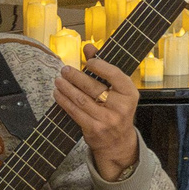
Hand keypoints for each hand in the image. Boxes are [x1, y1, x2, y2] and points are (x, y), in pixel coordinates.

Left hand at [54, 56, 141, 182]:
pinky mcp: (94, 129)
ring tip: (58, 80)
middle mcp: (121, 107)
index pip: (114, 74)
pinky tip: (58, 94)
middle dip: (75, 77)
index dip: (99, 65)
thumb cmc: (116, 110)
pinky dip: (64, 101)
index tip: (87, 62)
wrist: (118, 142)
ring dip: (66, 88)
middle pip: (93, 87)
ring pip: (81, 99)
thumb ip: (104, 68)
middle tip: (65, 70)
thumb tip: (88, 47)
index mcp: (130, 93)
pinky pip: (75, 112)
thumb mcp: (117, 90)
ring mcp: (107, 119)